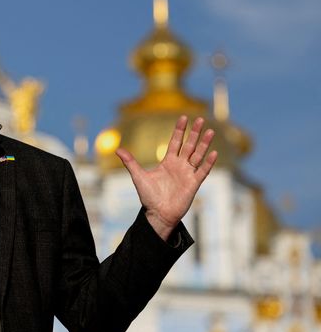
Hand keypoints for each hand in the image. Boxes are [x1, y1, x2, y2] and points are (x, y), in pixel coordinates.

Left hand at [115, 116, 216, 240]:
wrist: (157, 214)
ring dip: (204, 144)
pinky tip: (214, 153)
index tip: (183, 117)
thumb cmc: (148, 196)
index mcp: (168, 162)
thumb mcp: (138, 176)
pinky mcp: (194, 184)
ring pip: (198, 155)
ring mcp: (188, 174)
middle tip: (200, 119)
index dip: (179, 130)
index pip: (175, 142)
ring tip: (210, 131)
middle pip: (189, 145)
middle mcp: (179, 165)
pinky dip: (208, 162)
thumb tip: (117, 149)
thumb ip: (130, 162)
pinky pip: (202, 171)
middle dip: (194, 132)